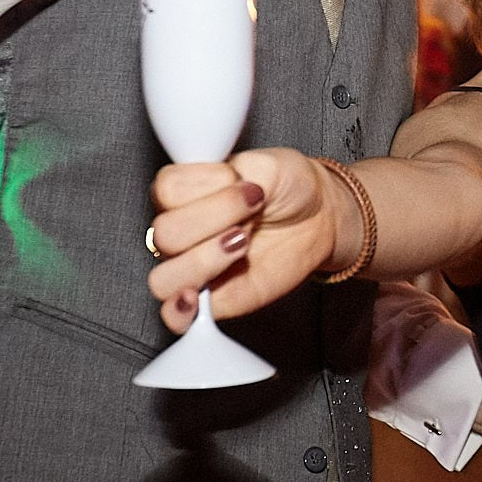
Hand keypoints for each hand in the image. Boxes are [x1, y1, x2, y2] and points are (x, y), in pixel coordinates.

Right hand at [147, 147, 343, 332]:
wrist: (317, 216)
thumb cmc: (288, 187)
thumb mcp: (268, 164)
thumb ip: (234, 173)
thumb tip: (216, 189)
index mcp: (185, 190)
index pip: (166, 189)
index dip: (206, 185)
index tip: (242, 182)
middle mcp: (181, 229)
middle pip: (164, 235)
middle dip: (214, 221)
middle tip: (250, 214)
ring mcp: (191, 265)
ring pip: (164, 278)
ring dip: (205, 262)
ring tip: (242, 245)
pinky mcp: (210, 299)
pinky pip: (174, 317)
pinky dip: (179, 311)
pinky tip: (197, 298)